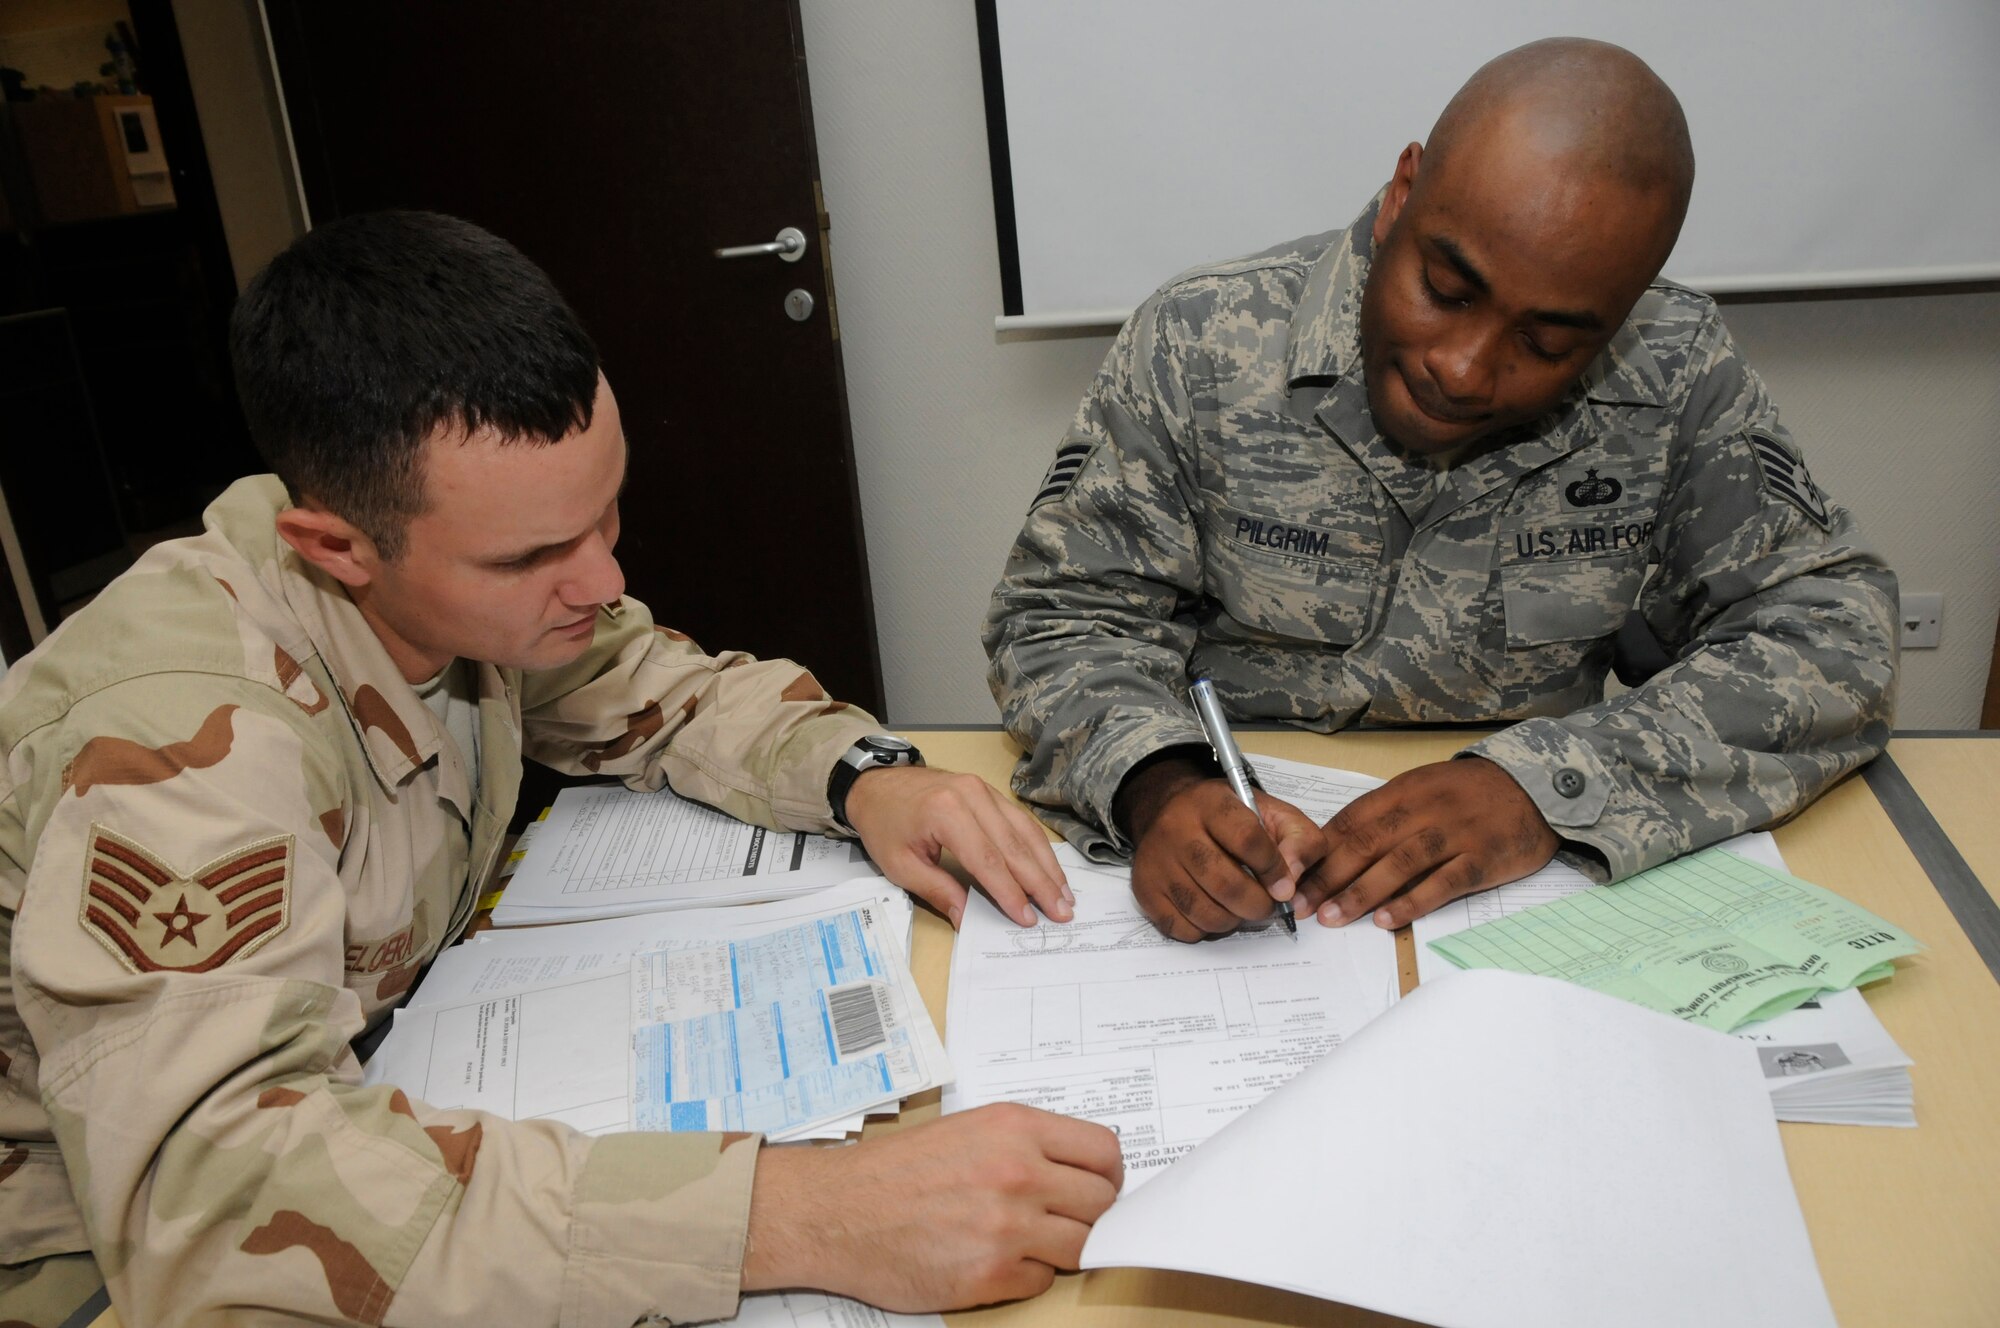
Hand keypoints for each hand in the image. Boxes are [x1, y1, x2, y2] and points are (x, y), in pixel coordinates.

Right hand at [742, 1103, 1122, 1310]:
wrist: (836, 1212)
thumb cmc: (894, 1172)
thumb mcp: (968, 1129)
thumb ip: (1026, 1144)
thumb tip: (1078, 1169)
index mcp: (1015, 1128)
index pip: (1104, 1151)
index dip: (1107, 1174)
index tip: (1099, 1185)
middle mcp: (1017, 1173)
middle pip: (1102, 1202)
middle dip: (1090, 1214)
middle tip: (1065, 1218)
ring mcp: (1006, 1228)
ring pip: (1081, 1245)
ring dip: (1062, 1247)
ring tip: (1030, 1241)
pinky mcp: (990, 1275)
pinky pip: (1042, 1281)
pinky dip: (1027, 1275)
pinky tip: (995, 1260)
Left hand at [843, 765, 1070, 927]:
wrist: (876, 783)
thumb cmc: (884, 825)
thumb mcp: (901, 865)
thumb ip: (938, 891)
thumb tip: (968, 919)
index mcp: (946, 812)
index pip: (987, 860)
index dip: (1010, 892)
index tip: (1028, 918)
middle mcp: (972, 795)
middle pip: (1014, 846)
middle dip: (1040, 883)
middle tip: (1062, 912)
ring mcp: (984, 789)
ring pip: (1025, 832)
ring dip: (1047, 866)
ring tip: (1065, 895)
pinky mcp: (990, 791)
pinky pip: (1020, 821)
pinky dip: (1038, 847)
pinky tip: (1050, 868)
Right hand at [1117, 754, 1327, 940]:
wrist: (1168, 810)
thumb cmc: (1228, 817)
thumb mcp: (1271, 812)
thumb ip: (1299, 840)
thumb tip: (1291, 881)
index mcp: (1211, 803)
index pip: (1248, 840)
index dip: (1273, 870)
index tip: (1284, 887)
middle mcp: (1176, 829)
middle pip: (1224, 883)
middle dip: (1257, 904)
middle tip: (1267, 906)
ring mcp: (1156, 861)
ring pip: (1203, 911)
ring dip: (1233, 919)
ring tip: (1240, 908)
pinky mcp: (1144, 889)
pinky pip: (1180, 927)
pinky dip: (1204, 929)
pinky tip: (1212, 910)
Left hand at [1302, 757, 1558, 927]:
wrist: (1535, 787)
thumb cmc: (1470, 793)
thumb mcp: (1423, 789)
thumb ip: (1385, 814)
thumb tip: (1335, 846)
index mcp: (1404, 790)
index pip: (1351, 820)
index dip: (1318, 850)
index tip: (1291, 875)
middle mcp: (1425, 809)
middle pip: (1367, 843)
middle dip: (1328, 876)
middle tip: (1300, 905)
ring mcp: (1454, 834)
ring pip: (1398, 864)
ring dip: (1360, 893)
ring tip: (1332, 917)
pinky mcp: (1482, 859)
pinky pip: (1441, 883)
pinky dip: (1411, 902)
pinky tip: (1385, 920)